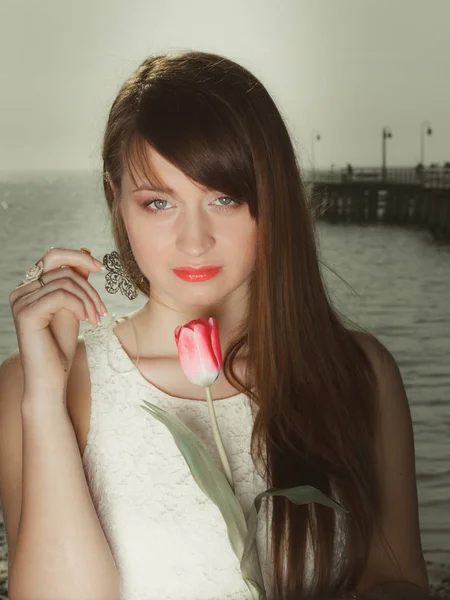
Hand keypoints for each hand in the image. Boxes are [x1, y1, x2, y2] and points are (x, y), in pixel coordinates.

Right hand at [9, 247, 106, 400]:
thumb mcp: (73, 307)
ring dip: (89, 300)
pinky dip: (80, 306)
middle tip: (102, 309)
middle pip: (63, 269)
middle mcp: (21, 291)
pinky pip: (61, 296)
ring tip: (97, 318)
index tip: (100, 267)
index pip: (53, 256)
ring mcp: (21, 301)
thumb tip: (85, 253)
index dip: (78, 256)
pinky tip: (87, 321)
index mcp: (30, 287)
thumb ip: (75, 282)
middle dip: (89, 287)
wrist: (52, 378)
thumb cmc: (60, 346)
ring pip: (65, 282)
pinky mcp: (27, 313)